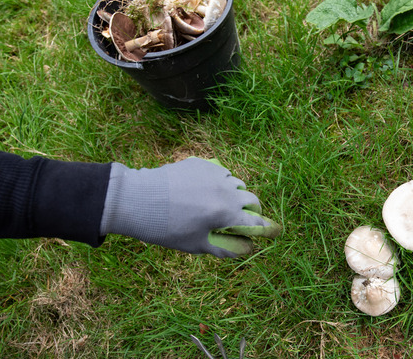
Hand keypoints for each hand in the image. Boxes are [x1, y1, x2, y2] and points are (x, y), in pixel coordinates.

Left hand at [100, 157, 280, 256]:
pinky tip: (204, 190)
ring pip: (236, 183)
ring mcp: (215, 174)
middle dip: (252, 210)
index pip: (256, 223)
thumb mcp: (196, 244)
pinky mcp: (201, 163)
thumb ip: (224, 248)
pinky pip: (219, 172)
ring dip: (236, 194)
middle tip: (244, 218)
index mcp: (228, 213)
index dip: (267, 229)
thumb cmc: (166, 228)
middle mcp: (227, 190)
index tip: (274, 232)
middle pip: (251, 199)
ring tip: (224, 204)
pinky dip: (219, 182)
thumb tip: (245, 249)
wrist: (138, 199)